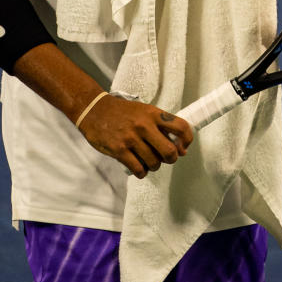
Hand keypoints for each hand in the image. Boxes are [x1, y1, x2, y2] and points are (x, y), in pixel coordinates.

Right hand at [76, 95, 194, 178]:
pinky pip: (139, 169)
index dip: (187, 140)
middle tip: (164, 158)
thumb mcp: (143, 111)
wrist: (93, 109)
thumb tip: (180, 148)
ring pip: (154, 163)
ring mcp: (131, 138)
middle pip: (170, 151)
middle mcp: (144, 125)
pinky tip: (138, 167)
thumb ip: (160, 126)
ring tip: (148, 161)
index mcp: (153, 114)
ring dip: (154, 166)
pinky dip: (141, 172)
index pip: (181, 127)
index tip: (183, 148)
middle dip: (171, 159)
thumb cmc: (121, 112)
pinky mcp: (119, 150)